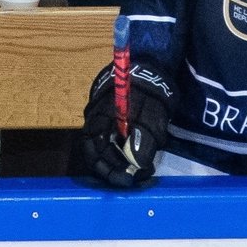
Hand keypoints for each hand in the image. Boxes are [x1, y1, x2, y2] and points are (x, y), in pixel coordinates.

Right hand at [70, 63, 172, 188]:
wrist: (152, 67)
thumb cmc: (150, 91)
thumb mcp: (151, 117)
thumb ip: (143, 141)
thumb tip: (137, 165)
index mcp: (100, 119)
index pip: (97, 153)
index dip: (112, 171)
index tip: (131, 180)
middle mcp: (94, 120)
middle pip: (95, 154)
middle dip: (112, 170)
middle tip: (132, 180)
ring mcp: (100, 119)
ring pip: (100, 149)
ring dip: (115, 163)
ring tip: (134, 171)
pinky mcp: (109, 118)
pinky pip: (108, 141)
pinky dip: (118, 153)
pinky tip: (133, 158)